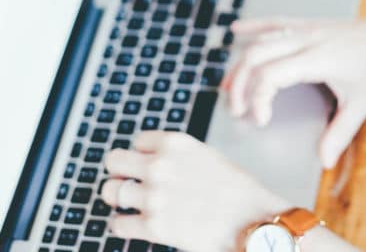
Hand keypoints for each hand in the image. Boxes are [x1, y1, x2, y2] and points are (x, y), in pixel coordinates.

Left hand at [102, 131, 288, 251]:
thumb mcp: (206, 156)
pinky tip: (138, 224)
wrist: (253, 220)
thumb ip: (177, 156)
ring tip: (134, 204)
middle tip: (130, 182)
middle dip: (121, 172)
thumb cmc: (237, 190)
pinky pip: (117, 224)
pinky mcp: (153, 227)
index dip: (143, 155)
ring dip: (120, 199)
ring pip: (110, 191)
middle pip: (113, 161)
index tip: (149, 165)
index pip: (137, 141)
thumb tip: (153, 161)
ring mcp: (153, 197)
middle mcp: (160, 166)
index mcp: (175, 144)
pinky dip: (124, 226)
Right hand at [222, 7, 365, 168]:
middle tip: (237, 111)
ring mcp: (308, 29)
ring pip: (263, 40)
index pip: (270, 75)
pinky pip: (277, 22)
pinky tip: (237, 30)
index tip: (262, 122)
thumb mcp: (363, 103)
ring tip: (227, 86)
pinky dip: (255, 27)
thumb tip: (323, 161)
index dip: (258, 100)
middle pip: (257, 56)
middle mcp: (307, 39)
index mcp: (316, 58)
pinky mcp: (312, 24)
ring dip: (242, 63)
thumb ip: (340, 133)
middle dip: (239, 84)